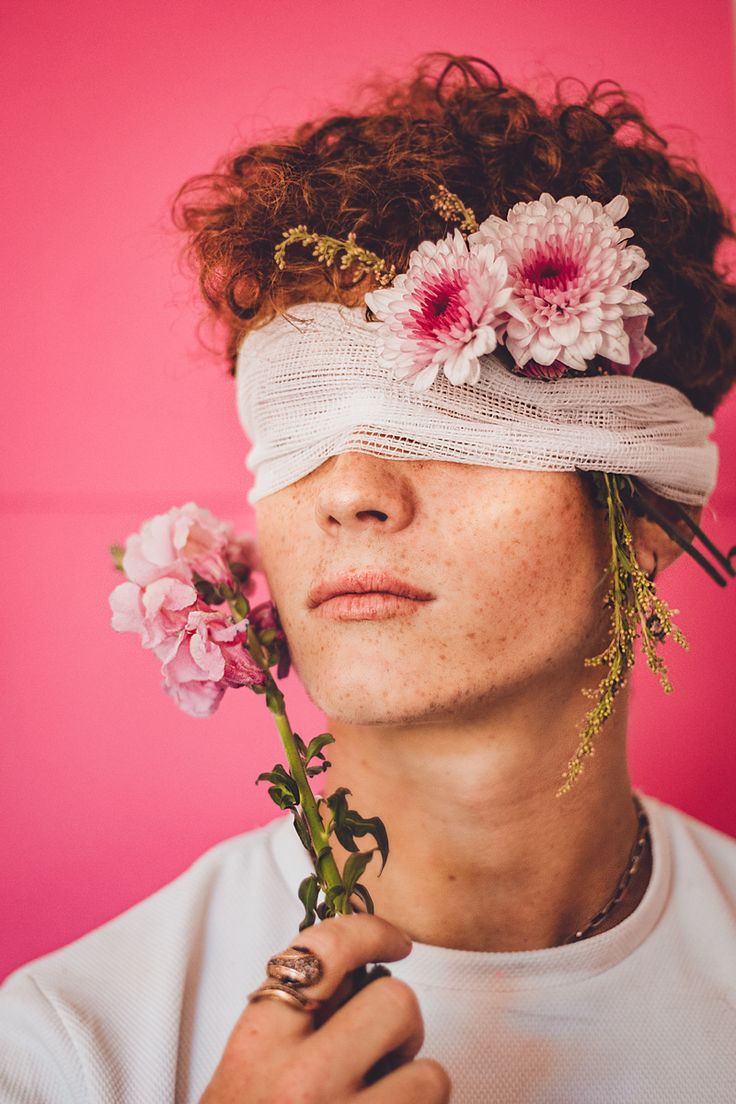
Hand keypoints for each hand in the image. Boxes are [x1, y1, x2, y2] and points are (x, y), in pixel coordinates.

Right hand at [199, 912, 450, 1102]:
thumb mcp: (249, 1069)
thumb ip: (298, 1019)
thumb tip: (365, 969)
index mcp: (260, 1042)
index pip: (326, 948)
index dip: (373, 931)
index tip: (398, 942)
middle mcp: (301, 1081)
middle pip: (397, 1003)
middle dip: (399, 1030)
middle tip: (377, 1060)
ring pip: (431, 1075)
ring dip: (416, 1092)